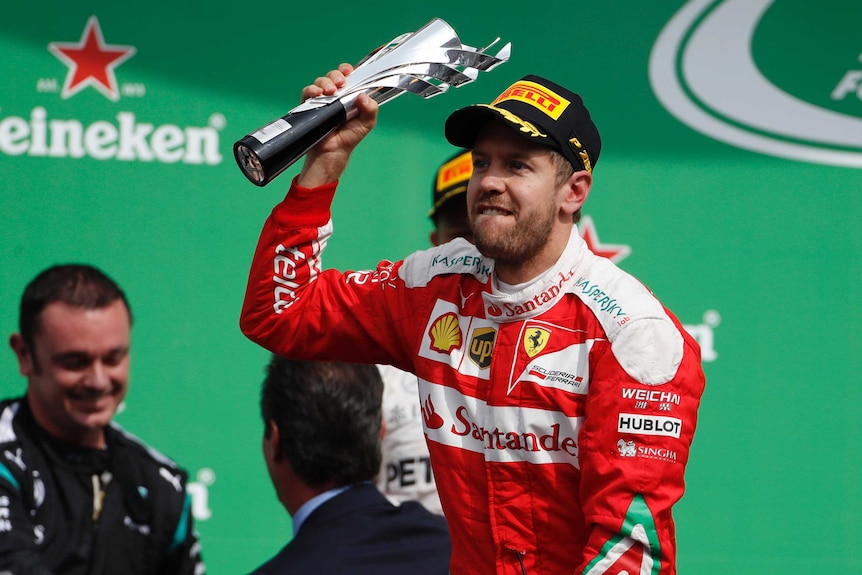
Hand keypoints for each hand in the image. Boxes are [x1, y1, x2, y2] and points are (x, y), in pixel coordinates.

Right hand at [297, 63, 378, 186]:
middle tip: (340, 83)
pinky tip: (317, 94)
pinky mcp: (309, 105)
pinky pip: (308, 92)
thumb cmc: (349, 137)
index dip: (346, 70)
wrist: (333, 151)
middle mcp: (335, 95)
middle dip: (336, 75)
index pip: (347, 76)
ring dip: (325, 82)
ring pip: (321, 81)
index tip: (348, 71)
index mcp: (349, 95)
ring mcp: (322, 99)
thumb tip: (363, 96)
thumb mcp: (367, 123)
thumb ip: (371, 109)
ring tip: (329, 92)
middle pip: (333, 75)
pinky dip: (312, 90)